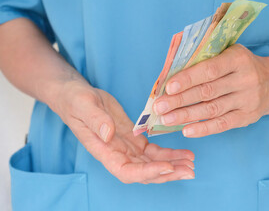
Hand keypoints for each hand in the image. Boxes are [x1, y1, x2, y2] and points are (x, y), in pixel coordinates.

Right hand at [52, 81, 194, 183]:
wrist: (77, 96)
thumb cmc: (76, 101)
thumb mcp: (84, 105)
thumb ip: (96, 120)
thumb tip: (109, 135)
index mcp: (104, 151)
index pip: (127, 171)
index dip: (148, 172)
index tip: (167, 167)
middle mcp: (118, 155)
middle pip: (145, 173)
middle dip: (168, 174)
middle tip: (189, 170)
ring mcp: (128, 149)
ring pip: (154, 164)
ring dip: (173, 165)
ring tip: (192, 163)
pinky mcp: (135, 140)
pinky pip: (155, 151)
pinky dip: (170, 154)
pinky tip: (185, 154)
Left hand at [153, 44, 268, 137]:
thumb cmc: (240, 66)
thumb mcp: (229, 53)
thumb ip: (206, 59)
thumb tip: (170, 74)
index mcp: (238, 59)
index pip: (210, 69)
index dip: (188, 79)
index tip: (168, 87)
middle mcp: (246, 79)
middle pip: (208, 91)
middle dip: (180, 100)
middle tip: (159, 107)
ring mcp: (248, 100)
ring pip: (212, 110)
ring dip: (187, 116)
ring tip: (166, 120)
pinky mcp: (248, 117)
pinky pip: (222, 124)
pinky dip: (203, 128)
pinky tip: (186, 130)